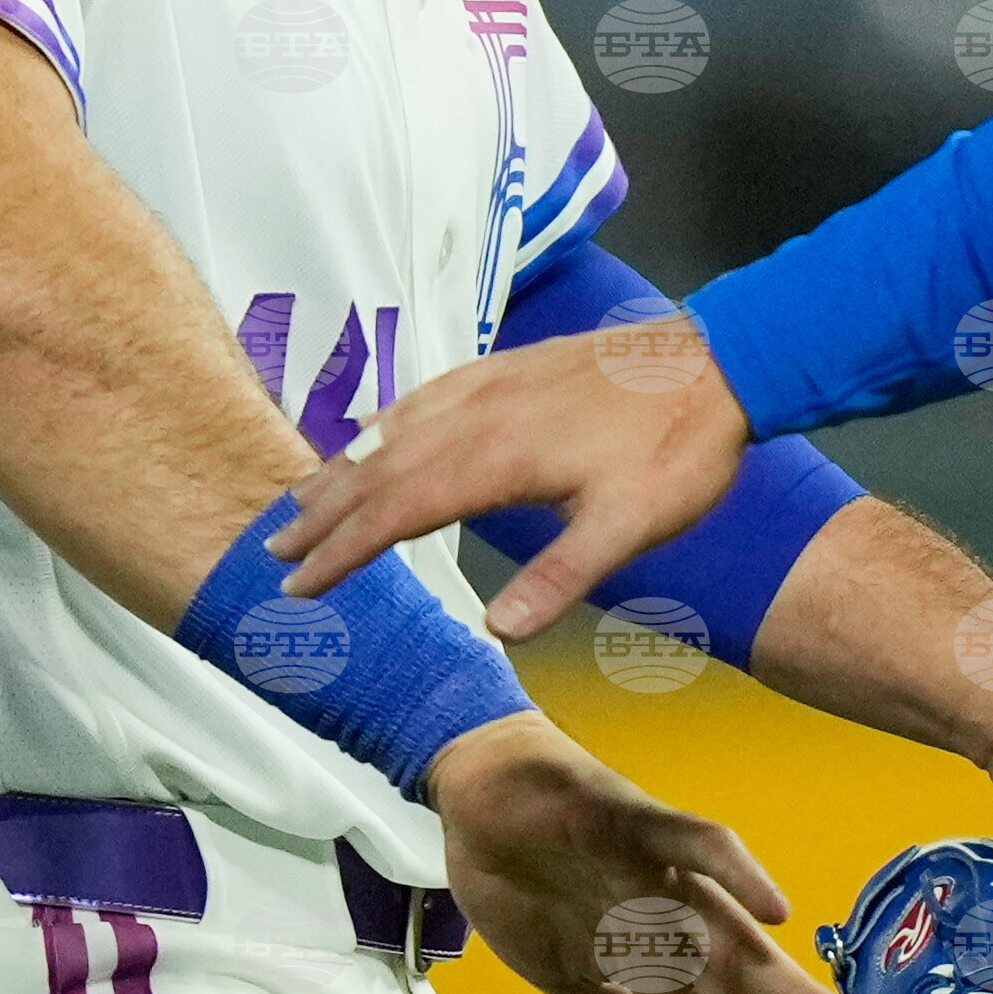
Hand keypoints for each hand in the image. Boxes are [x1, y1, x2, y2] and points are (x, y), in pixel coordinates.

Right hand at [272, 324, 748, 634]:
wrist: (718, 362)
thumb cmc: (678, 448)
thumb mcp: (630, 527)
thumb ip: (560, 577)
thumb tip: (496, 631)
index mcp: (496, 459)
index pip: (395, 513)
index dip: (342, 553)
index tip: (298, 586)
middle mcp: (478, 415)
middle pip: (378, 469)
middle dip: (323, 514)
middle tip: (274, 549)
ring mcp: (490, 384)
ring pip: (394, 428)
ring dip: (344, 468)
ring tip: (303, 499)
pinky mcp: (509, 367)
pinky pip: (425, 394)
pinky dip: (385, 419)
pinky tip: (375, 428)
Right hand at [429, 714, 863, 993]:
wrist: (480, 789)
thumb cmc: (529, 881)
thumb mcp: (567, 979)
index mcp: (661, 969)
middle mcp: (679, 928)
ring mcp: (663, 877)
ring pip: (737, 937)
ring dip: (789, 986)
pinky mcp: (639, 821)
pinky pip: (696, 846)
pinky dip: (735, 875)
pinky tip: (776, 912)